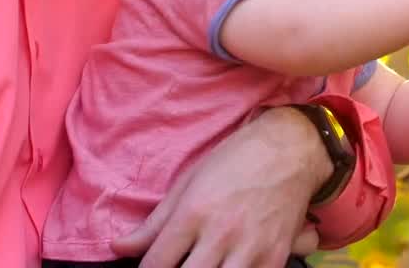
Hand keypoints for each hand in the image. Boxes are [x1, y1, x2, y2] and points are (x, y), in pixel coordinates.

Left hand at [111, 107, 322, 266]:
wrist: (289, 151)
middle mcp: (220, 235)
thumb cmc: (233, 161)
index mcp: (192, 213)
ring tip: (200, 266)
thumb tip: (119, 248)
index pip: (156, 264)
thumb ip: (153, 223)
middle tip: (176, 266)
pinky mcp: (275, 258)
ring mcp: (250, 250)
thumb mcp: (187, 184)